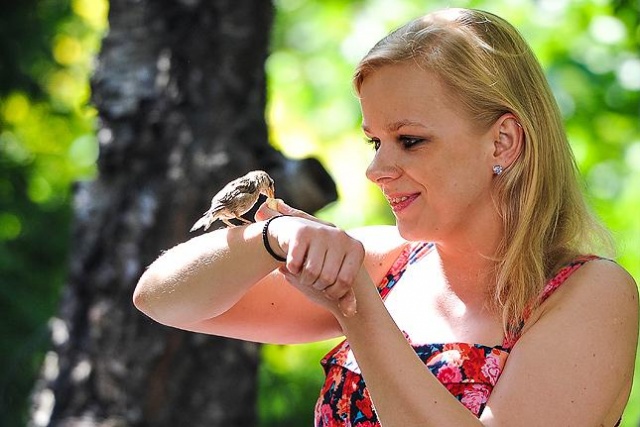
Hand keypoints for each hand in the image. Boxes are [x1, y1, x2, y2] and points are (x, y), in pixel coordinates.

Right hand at [255, 199, 360, 316]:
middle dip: (316, 285)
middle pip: (327, 278)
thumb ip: (344, 293)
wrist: (297, 232)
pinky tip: (295, 262)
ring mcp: (322, 232)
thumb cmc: (321, 259)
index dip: (333, 292)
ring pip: (311, 272)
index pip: (345, 283)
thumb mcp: (336, 275)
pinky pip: (295, 264)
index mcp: (356, 248)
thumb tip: (350, 312)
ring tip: (304, 271)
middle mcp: (341, 237)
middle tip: (314, 278)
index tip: (327, 288)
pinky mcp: (301, 232)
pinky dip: (292, 268)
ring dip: (304, 279)